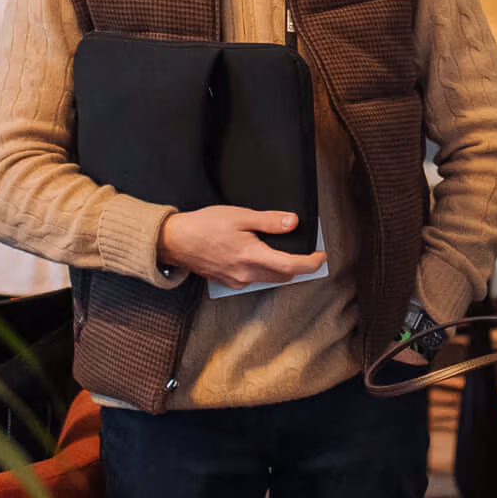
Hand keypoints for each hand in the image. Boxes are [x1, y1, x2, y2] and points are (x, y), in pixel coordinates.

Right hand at [156, 206, 327, 288]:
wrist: (174, 241)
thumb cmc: (204, 225)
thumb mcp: (239, 216)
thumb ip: (268, 221)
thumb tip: (292, 222)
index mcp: (252, 257)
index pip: (292, 266)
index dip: (311, 263)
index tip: (321, 256)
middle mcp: (246, 274)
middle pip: (283, 275)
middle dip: (298, 266)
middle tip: (306, 252)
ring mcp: (236, 281)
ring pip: (269, 278)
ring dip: (281, 268)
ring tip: (282, 251)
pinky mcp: (227, 282)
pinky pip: (253, 279)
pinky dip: (263, 269)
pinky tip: (258, 255)